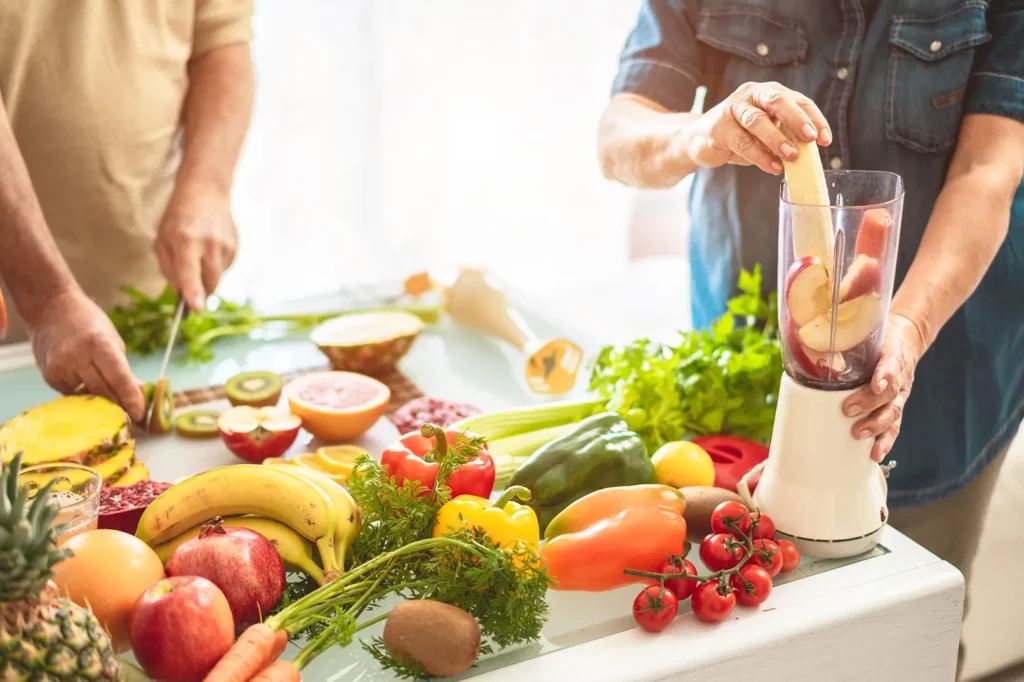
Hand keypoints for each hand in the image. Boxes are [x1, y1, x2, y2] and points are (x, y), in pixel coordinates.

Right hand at [27, 288, 145, 421]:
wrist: (49, 308)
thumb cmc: (88, 322)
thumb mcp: (112, 340)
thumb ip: (123, 368)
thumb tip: (138, 394)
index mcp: (99, 344)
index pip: (118, 377)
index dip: (131, 398)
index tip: (141, 414)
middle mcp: (77, 357)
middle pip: (103, 392)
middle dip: (120, 408)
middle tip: (135, 421)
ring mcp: (60, 368)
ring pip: (88, 397)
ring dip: (103, 405)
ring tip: (117, 410)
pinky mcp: (49, 377)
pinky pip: (73, 394)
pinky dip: (85, 396)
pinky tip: (90, 390)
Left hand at [155, 184, 236, 310]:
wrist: (206, 190)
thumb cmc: (178, 216)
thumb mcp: (162, 239)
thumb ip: (169, 267)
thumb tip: (181, 292)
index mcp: (185, 241)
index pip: (190, 273)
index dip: (194, 293)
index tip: (196, 308)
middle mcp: (209, 244)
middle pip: (209, 283)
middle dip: (200, 290)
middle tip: (190, 284)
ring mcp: (226, 245)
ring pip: (218, 278)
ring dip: (206, 276)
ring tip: (199, 255)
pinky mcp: (236, 246)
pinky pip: (224, 268)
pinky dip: (215, 266)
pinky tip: (209, 249)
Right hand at [687, 82, 831, 174]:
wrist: (699, 140)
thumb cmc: (739, 135)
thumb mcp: (766, 133)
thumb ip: (784, 136)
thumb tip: (809, 152)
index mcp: (768, 92)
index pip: (797, 100)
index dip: (814, 119)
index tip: (825, 140)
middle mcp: (751, 94)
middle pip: (777, 101)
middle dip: (796, 119)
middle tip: (810, 138)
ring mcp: (732, 108)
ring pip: (757, 121)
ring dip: (777, 139)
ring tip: (791, 157)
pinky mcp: (718, 127)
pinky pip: (742, 142)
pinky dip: (759, 156)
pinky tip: (772, 166)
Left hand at [842, 314, 927, 461]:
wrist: (906, 339)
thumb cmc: (878, 339)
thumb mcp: (866, 334)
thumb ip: (843, 342)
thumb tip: (802, 347)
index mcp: (891, 357)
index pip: (891, 365)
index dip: (885, 375)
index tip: (876, 384)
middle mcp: (898, 378)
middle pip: (888, 394)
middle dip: (869, 403)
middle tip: (848, 410)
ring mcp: (899, 395)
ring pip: (892, 413)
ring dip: (876, 426)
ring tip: (859, 435)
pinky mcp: (897, 407)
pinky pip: (894, 427)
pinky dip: (885, 441)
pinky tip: (875, 455)